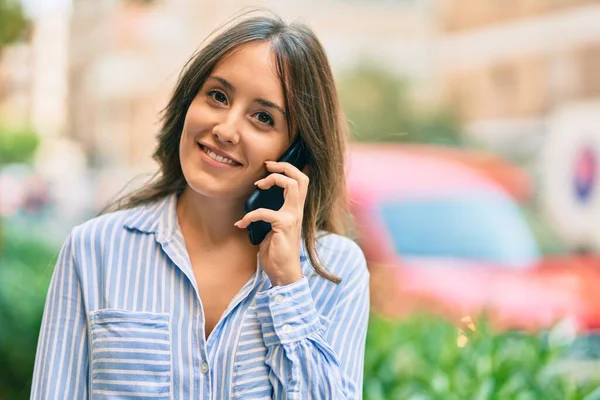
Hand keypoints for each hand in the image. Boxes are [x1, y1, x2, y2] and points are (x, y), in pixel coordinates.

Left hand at [234, 161, 307, 285]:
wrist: (283, 273)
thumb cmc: (277, 251)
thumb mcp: (274, 227)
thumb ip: (272, 213)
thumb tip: (257, 201)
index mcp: (296, 210)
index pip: (301, 181)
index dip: (287, 169)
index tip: (269, 167)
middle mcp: (297, 211)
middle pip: (301, 178)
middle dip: (283, 166)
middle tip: (267, 166)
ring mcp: (292, 217)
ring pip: (291, 185)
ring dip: (272, 180)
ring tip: (258, 186)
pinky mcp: (283, 226)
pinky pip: (264, 212)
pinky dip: (249, 216)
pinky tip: (241, 224)